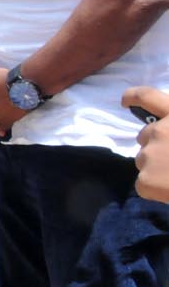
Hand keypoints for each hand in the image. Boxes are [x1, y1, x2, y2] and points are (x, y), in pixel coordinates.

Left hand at [124, 86, 168, 202]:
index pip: (147, 97)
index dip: (132, 96)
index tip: (125, 101)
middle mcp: (161, 130)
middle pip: (145, 136)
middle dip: (156, 146)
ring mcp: (150, 153)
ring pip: (144, 160)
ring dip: (156, 167)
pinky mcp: (146, 178)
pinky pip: (144, 184)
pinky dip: (156, 190)